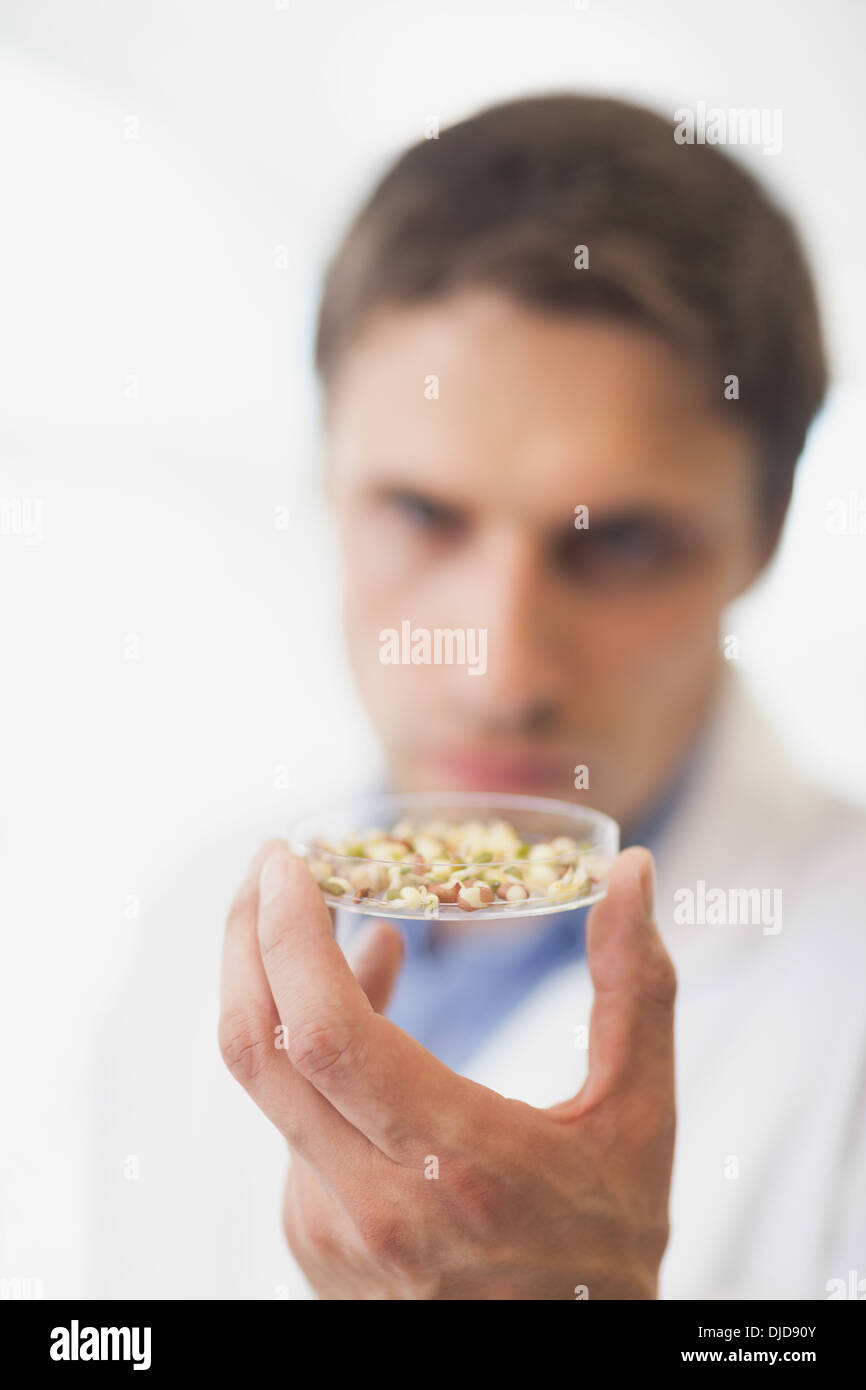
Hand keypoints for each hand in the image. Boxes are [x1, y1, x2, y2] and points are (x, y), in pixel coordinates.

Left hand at [219, 840, 675, 1299]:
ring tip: (351, 924)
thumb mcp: (641, 1121)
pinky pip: (289, 1119)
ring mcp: (328, 1230)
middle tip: (274, 865)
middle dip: (249, 936)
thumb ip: (637, 990)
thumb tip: (633, 873)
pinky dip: (313, 1050)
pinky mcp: (312, 1239)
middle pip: (260, 1046)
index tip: (287, 860)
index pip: (324, 1033)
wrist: (559, 1376)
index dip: (289, 935)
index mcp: (455, 1164)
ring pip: (273, 1080)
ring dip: (292, 986)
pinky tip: (368, 1016)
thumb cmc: (607, 1253)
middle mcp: (371, 1204)